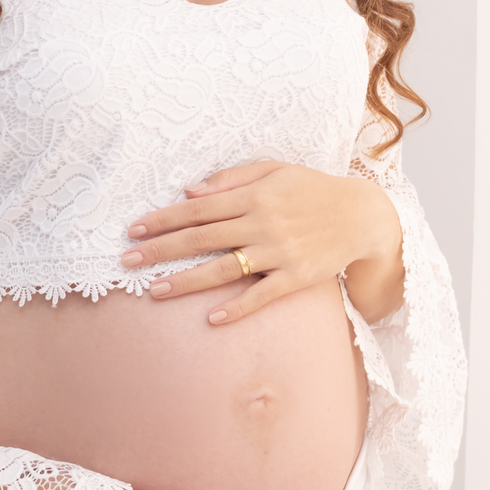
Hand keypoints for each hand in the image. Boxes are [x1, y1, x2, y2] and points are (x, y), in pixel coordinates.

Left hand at [119, 159, 403, 326]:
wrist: (362, 215)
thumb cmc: (313, 189)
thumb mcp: (274, 170)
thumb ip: (231, 178)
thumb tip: (190, 191)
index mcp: (253, 195)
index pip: (197, 208)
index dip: (163, 219)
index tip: (134, 229)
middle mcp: (262, 222)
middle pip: (201, 238)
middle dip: (161, 250)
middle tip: (127, 261)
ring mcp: (279, 251)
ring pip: (223, 268)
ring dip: (186, 280)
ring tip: (154, 290)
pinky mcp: (297, 277)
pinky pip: (262, 295)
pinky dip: (238, 307)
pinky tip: (212, 320)